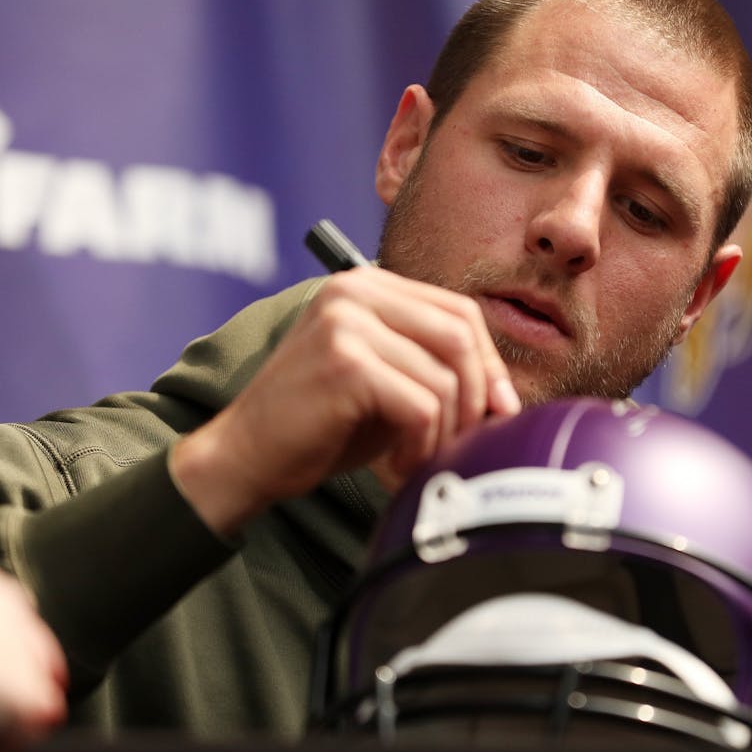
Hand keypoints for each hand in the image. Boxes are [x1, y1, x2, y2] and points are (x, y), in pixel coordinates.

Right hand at [173, 266, 520, 533]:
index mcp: (365, 285)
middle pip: (461, 335)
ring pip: (445, 376)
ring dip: (446, 432)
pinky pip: (422, 406)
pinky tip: (399, 467)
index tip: (495, 411)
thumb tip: (506, 396)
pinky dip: (421, 446)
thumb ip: (434, 368)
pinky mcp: (346, 362)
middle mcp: (355, 290)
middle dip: (476, 396)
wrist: (245, 456)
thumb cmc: (318, 425)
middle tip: (466, 442)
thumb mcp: (384, 380)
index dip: (488, 363)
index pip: (459, 310)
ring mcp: (347, 322)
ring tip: (420, 460)